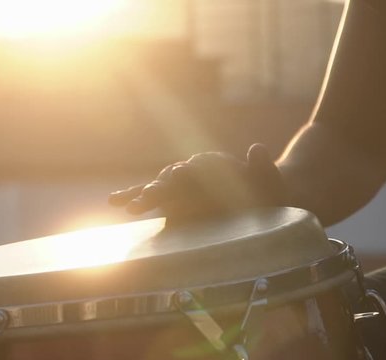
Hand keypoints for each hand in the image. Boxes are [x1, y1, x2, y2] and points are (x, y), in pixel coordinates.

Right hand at [108, 144, 286, 219]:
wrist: (260, 193)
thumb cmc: (267, 190)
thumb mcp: (270, 179)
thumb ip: (262, 166)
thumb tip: (257, 148)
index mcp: (212, 168)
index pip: (196, 171)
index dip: (187, 173)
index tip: (179, 174)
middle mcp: (192, 175)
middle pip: (171, 181)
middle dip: (157, 191)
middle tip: (144, 201)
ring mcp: (181, 186)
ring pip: (156, 188)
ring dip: (140, 196)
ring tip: (125, 206)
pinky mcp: (173, 198)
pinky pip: (152, 197)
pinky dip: (133, 196)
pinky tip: (114, 201)